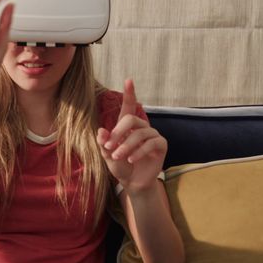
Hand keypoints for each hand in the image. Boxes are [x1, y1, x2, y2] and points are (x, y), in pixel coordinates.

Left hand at [97, 79, 167, 193]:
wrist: (133, 182)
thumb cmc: (120, 166)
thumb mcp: (107, 155)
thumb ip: (104, 143)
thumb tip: (101, 131)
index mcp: (128, 127)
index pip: (129, 107)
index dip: (129, 94)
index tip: (128, 80)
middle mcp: (141, 127)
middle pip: (131, 119)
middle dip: (118, 132)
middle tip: (109, 146)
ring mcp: (153, 135)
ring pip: (140, 133)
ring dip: (126, 146)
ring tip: (118, 157)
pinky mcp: (161, 145)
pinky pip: (151, 143)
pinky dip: (139, 152)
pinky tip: (131, 160)